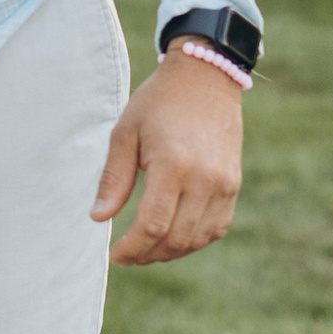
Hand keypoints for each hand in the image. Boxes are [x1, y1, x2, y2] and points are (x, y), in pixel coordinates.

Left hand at [91, 52, 244, 266]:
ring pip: (197, 239)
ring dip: (170, 252)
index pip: (152, 225)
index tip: (114, 255)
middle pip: (176, 239)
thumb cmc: (158, 102)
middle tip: (127, 256)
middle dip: (147, 254)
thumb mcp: (126, 132)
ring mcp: (224, 184)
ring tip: (146, 250)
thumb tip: (98, 217)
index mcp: (173, 165)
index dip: (132, 248)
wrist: (205, 77)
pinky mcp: (233, 184)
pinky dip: (195, 240)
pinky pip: (216, 227)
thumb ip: (114, 178)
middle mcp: (204, 179)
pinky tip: (173, 238)